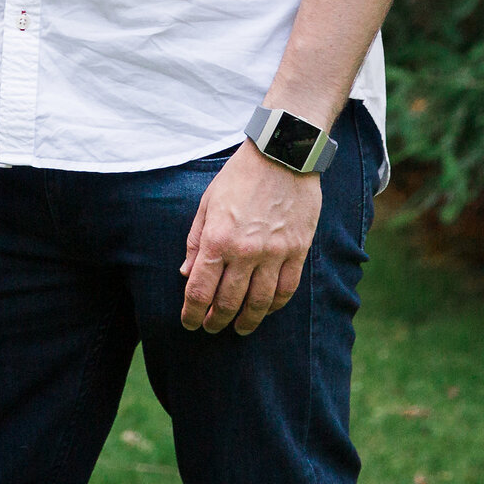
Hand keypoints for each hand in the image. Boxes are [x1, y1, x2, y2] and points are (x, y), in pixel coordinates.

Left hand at [180, 142, 322, 334]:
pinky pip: (287, 289)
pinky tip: (266, 310)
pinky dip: (275, 306)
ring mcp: (275, 253)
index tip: (189, 323)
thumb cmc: (239, 177)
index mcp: (218, 239)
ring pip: (260, 302)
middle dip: (216, 320)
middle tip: (211, 328)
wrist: (282, 155)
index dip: (192, 313)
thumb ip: (196, 241)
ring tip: (238, 328)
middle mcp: (245, 251)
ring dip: (247, 321)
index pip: (200, 290)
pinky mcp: (298, 251)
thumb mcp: (207, 203)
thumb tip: (186, 273)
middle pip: (228, 302)